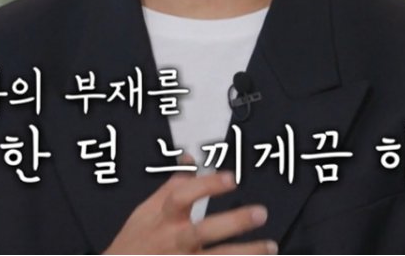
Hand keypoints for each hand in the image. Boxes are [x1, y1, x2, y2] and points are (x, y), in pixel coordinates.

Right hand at [104, 157, 275, 254]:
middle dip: (232, 222)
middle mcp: (173, 240)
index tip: (231, 178)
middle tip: (260, 213)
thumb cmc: (135, 243)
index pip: (182, 196)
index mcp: (163, 218)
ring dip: (244, 253)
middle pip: (203, 230)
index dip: (206, 186)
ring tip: (270, 247)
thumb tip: (188, 158)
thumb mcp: (147, 210)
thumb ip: (172, 184)